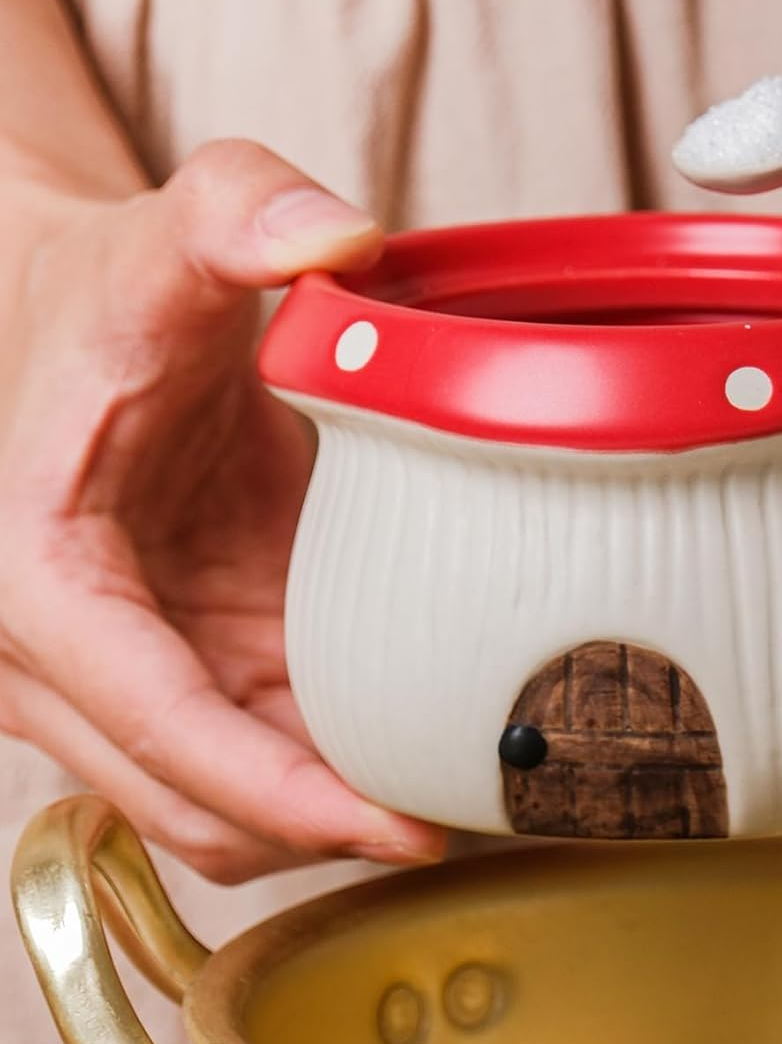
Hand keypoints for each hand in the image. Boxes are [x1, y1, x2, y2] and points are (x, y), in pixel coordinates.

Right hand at [0, 141, 447, 881]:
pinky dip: (326, 781)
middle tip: (476, 819)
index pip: (164, 731)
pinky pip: (251, 766)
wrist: (66, 323)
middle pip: (198, 810)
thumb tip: (340, 234)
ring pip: (225, 815)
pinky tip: (418, 755)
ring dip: (334, 825)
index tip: (399, 824)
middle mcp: (61, 663)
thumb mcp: (162, 238)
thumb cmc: (100, 296)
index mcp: (38, 586)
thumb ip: (236, 209)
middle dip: (327, 834)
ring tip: (467, 805)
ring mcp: (122, 679)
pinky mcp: (176, 670)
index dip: (285, 796)